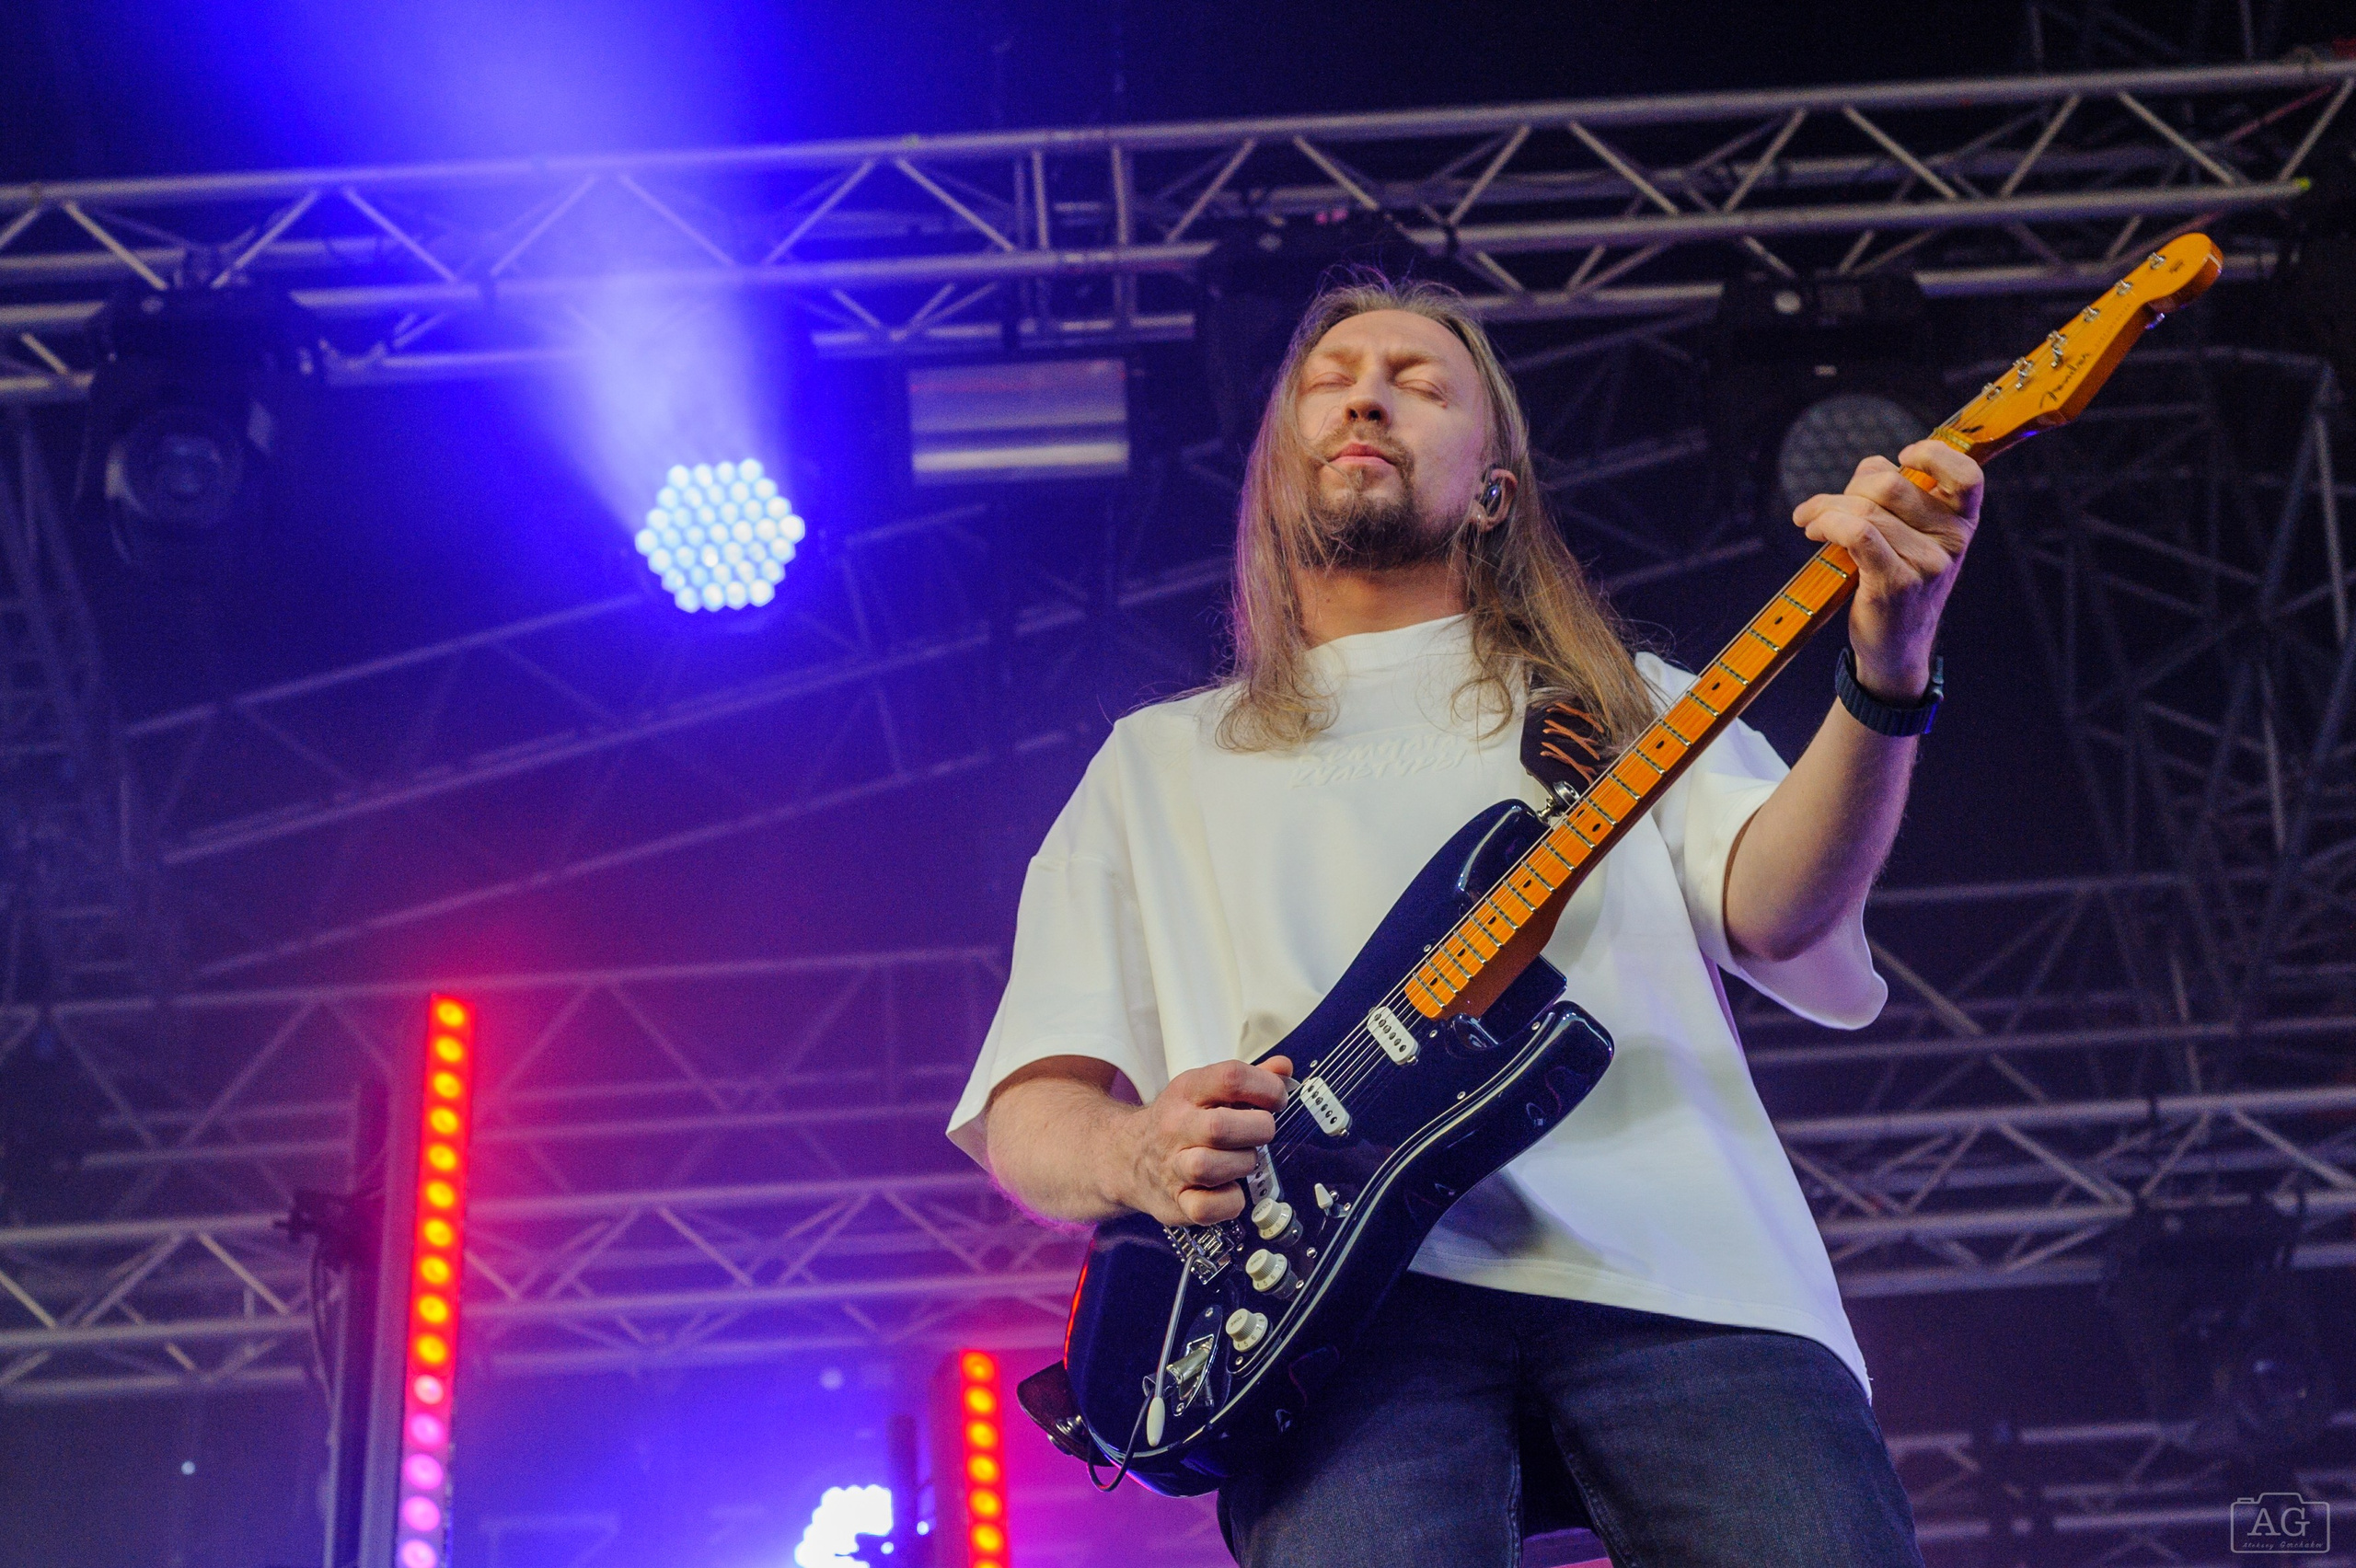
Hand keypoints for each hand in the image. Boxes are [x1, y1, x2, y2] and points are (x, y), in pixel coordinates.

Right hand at [1109, 1057, 1292, 1225]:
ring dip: (1241, 1164)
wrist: (1126, 1157)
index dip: (1266, 1088)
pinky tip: (1230, 1189)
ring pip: (1210, 1167)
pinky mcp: (1175, 1202)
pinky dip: (1229, 1202)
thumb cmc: (1179, 1123)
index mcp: (1187, 1091)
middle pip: (1220, 1126)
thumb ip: (1247, 1080)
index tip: (1277, 1100)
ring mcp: (1172, 1166)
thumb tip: (1283, 1068)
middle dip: (1257, 1129)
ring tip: (1242, 1160)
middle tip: (1261, 1132)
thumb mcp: (1205, 1091)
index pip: (1230, 1078)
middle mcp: (1176, 1126)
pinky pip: (1207, 1208)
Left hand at [1792, 439, 1981, 700]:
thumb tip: (1874, 465)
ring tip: (1809, 520)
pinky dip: (1827, 522)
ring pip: (1865, 510)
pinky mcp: (1897, 583)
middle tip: (1826, 506)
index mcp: (1962, 522)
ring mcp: (1928, 564)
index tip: (1901, 457)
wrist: (1896, 647)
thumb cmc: (1897, 582)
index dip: (1934, 454)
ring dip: (1824, 509)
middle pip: (1891, 485)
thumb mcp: (1911, 538)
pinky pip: (1857, 533)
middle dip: (1849, 489)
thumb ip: (1898, 497)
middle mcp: (1953, 541)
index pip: (1967, 475)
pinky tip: (1812, 529)